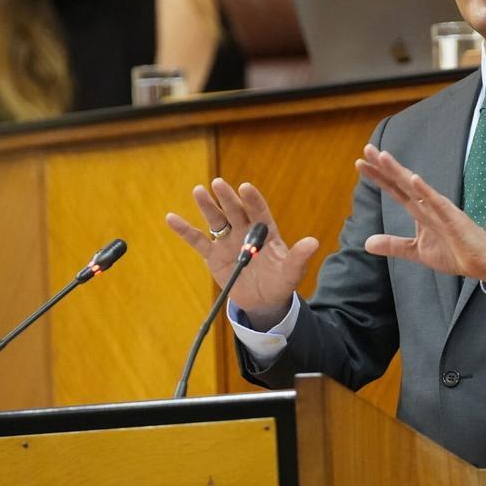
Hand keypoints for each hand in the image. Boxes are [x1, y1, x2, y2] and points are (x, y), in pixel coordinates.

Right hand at [166, 179, 317, 329]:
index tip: (245, 188)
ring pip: (216, 220)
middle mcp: (245, 231)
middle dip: (227, 198)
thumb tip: (313, 243)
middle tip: (219, 183)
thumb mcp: (291, 272)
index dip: (252, 200)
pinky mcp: (213, 255)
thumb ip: (299, 257)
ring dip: (208, 206)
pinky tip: (171, 218)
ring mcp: (228, 242)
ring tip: (199, 191)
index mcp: (265, 231)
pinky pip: (197, 241)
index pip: (258, 212)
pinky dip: (185, 230)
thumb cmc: (280, 282)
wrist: (264, 301)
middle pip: (234, 211)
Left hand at [356, 145, 485, 281]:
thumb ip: (393, 245)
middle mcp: (427, 205)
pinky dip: (426, 191)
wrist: (481, 264)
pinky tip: (414, 179)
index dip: (378, 177)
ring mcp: (440, 209)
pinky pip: (437, 203)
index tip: (360, 163)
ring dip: (400, 172)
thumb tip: (366, 243)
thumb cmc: (453, 252)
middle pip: (402, 182)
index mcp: (419, 210)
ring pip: (416, 187)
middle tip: (367, 149)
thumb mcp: (416, 251)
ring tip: (383, 157)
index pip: (395, 189)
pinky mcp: (453, 218)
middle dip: (384, 166)